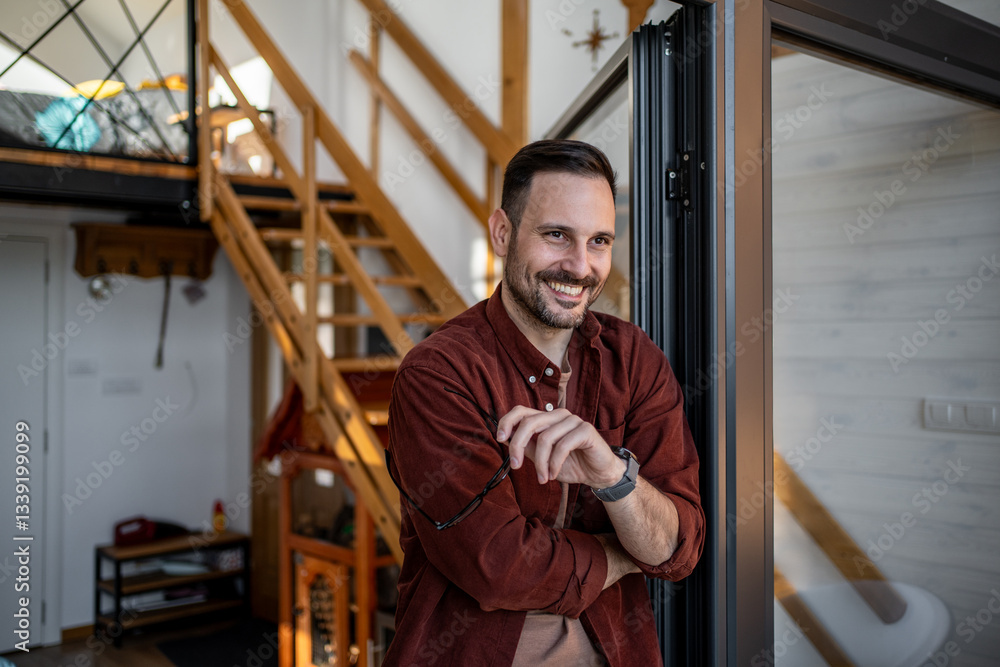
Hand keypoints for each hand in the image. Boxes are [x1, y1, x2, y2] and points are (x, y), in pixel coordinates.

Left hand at [496, 406, 625, 486]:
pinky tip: (554, 475)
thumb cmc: (571, 464)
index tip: (500, 438)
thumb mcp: (543, 458)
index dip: (507, 421)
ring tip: (542, 478)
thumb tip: (505, 440)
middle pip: (529, 423)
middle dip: (518, 446)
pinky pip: (562, 446)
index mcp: (547, 419)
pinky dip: (554, 464)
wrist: (598, 474)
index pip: (521, 411)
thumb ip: (527, 447)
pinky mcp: (585, 430)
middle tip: (515, 466)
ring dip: (540, 463)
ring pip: (545, 438)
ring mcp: (573, 420)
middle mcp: (558, 415)